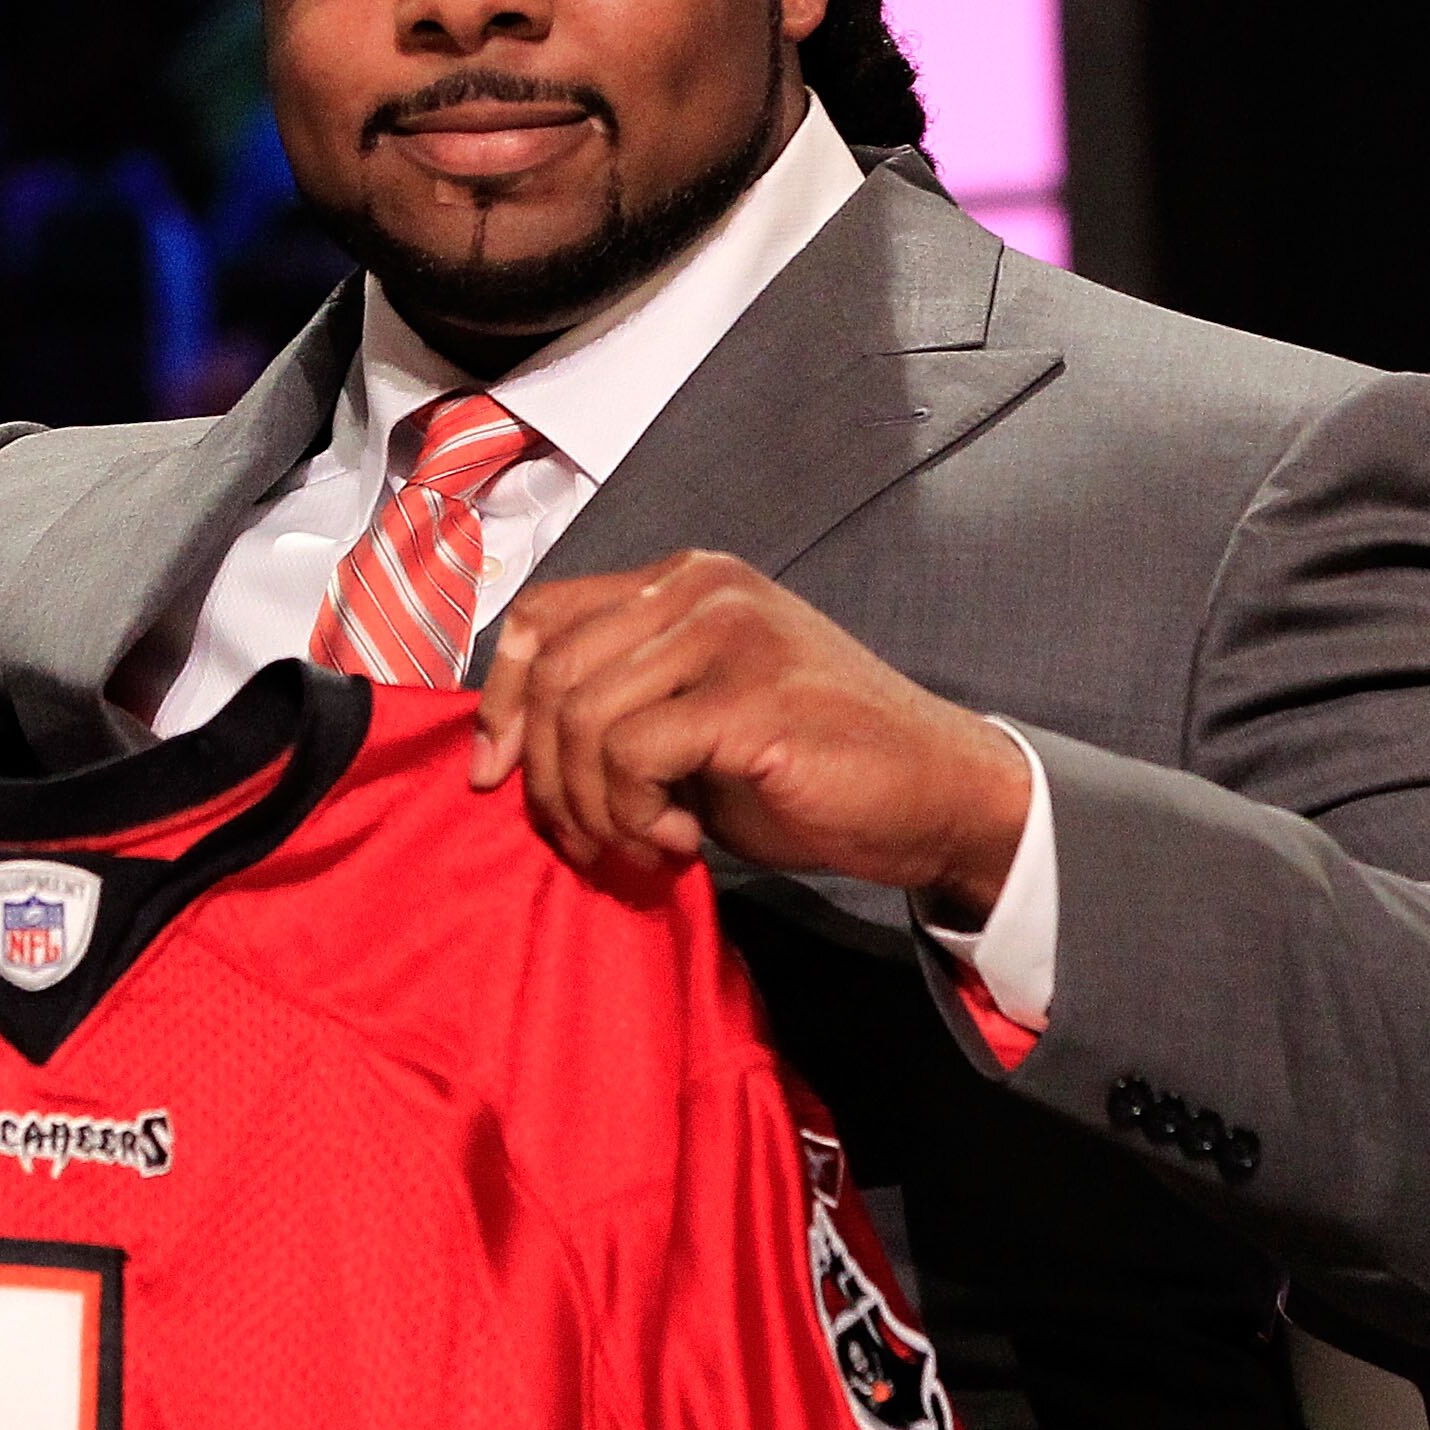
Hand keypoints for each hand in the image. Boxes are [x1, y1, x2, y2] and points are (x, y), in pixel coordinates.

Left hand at [470, 551, 1031, 922]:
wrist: (935, 795)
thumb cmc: (812, 767)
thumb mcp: (696, 720)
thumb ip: (620, 706)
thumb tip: (510, 753)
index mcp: (684, 582)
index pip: (543, 614)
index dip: (502, 699)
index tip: (493, 774)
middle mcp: (703, 589)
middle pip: (555, 673)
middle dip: (548, 779)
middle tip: (591, 841)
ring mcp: (730, 633)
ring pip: (585, 718)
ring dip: (596, 808)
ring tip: (645, 847)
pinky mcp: (751, 694)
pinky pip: (631, 754)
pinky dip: (636, 815)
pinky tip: (681, 840)